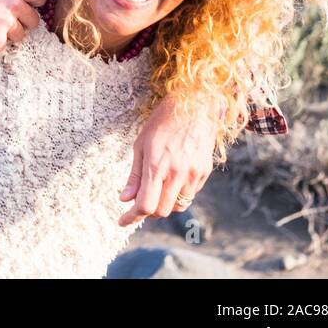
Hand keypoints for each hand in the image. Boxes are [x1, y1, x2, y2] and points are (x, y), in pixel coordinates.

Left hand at [117, 93, 216, 225]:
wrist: (195, 106)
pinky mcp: (204, 173)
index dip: (132, 217)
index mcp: (156, 166)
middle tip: (139, 202)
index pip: (145, 205)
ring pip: (178, 206)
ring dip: (164, 205)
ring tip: (156, 190)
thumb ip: (134, 175)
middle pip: (162, 211)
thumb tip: (125, 199)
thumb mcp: (140, 144)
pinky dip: (178, 194)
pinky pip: (190, 194)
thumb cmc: (162, 121)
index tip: (122, 221)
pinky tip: (171, 180)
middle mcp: (176, 173)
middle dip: (148, 211)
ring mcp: (193, 174)